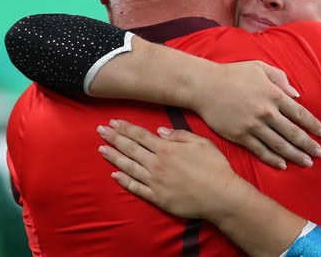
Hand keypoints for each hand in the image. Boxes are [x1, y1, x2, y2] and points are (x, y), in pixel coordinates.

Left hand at [97, 119, 240, 219]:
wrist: (221, 196)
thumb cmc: (215, 167)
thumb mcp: (201, 143)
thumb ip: (179, 135)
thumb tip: (160, 132)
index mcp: (167, 148)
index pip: (140, 135)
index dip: (125, 128)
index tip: (112, 122)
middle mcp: (157, 164)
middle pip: (130, 149)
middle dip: (114, 138)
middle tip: (99, 131)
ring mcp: (155, 182)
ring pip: (129, 167)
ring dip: (114, 157)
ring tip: (101, 150)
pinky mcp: (157, 198)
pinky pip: (136, 188)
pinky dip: (124, 181)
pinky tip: (114, 176)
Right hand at [193, 60, 320, 168]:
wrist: (205, 86)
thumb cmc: (232, 74)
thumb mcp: (259, 67)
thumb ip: (280, 78)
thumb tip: (296, 94)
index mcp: (274, 94)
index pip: (300, 114)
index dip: (314, 125)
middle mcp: (266, 112)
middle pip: (293, 133)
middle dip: (309, 145)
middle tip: (320, 154)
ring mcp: (253, 126)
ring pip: (280, 145)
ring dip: (295, 155)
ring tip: (307, 163)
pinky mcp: (240, 136)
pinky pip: (260, 150)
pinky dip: (273, 159)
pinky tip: (282, 165)